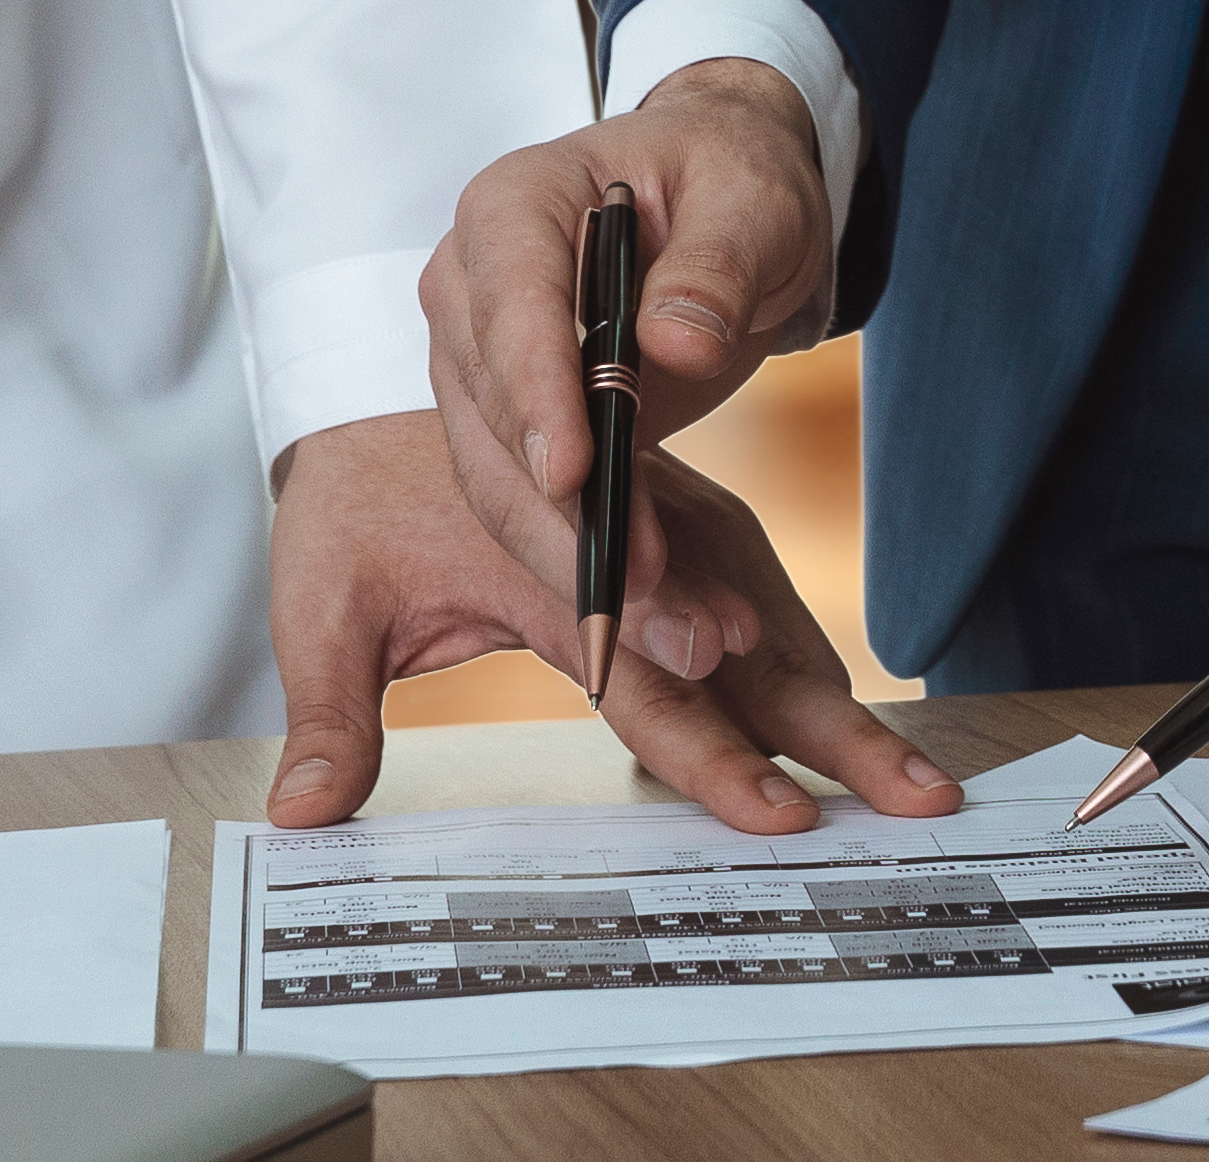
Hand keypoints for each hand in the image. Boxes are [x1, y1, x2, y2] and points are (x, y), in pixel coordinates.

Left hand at [259, 413, 952, 838]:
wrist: (379, 395)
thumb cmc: (352, 499)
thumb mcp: (320, 598)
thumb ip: (327, 712)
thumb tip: (306, 811)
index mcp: (543, 551)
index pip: (640, 660)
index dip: (706, 739)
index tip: (772, 801)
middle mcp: (623, 526)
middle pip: (737, 632)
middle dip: (822, 723)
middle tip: (902, 792)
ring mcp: (660, 513)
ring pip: (760, 600)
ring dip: (823, 683)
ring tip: (891, 764)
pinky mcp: (671, 515)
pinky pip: (748, 577)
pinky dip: (796, 640)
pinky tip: (831, 696)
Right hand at [419, 60, 834, 620]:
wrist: (723, 203)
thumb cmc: (730, 176)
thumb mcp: (752, 199)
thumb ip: (717, 264)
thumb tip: (674, 343)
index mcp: (513, 206)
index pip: (508, 304)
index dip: (535, 391)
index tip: (571, 472)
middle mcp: (473, 285)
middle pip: (493, 414)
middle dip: (561, 510)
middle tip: (635, 585)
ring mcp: (483, 362)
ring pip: (502, 479)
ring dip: (573, 556)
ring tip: (658, 620)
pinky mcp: (515, 423)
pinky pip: (536, 501)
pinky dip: (588, 556)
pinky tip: (648, 608)